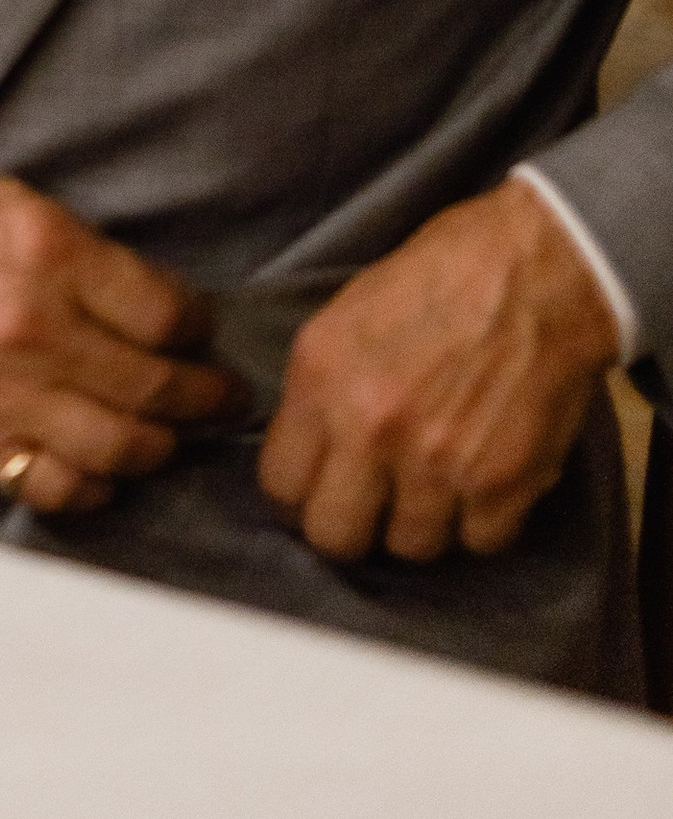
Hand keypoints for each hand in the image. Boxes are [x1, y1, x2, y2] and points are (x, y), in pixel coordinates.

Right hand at [0, 165, 237, 515]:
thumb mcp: (17, 202)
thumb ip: (92, 255)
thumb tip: (165, 304)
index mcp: (49, 252)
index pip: (168, 314)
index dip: (201, 328)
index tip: (205, 332)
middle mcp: (34, 326)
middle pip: (157, 387)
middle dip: (207, 398)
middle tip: (222, 398)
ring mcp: (4, 390)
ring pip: (121, 446)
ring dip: (161, 446)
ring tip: (171, 434)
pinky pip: (57, 486)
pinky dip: (94, 487)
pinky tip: (105, 467)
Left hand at [256, 182, 618, 562]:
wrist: (538, 270)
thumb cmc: (440, 274)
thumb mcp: (346, 315)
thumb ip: (321, 390)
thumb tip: (310, 452)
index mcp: (322, 379)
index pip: (280, 486)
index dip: (299, 493)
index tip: (319, 487)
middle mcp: (372, 430)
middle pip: (335, 537)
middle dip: (351, 525)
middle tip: (372, 500)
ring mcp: (439, 465)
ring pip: (410, 548)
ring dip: (421, 522)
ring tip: (434, 484)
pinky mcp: (503, 486)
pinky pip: (477, 543)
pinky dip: (481, 521)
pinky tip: (481, 480)